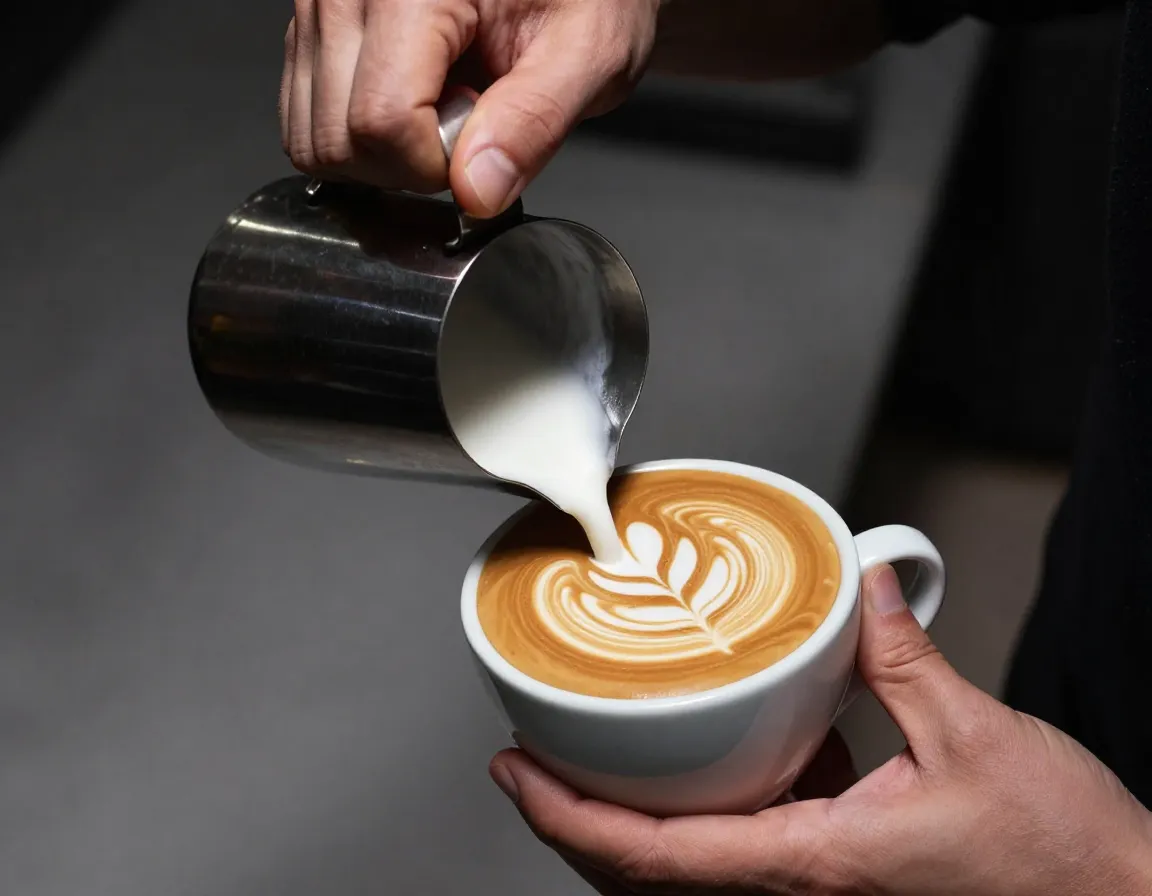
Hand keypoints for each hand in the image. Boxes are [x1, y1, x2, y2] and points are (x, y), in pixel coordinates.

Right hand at [279, 0, 659, 215]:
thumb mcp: (589, 52)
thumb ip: (535, 123)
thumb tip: (476, 192)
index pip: (381, 121)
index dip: (435, 166)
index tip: (484, 146)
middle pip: (337, 139)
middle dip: (405, 166)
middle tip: (469, 127)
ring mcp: (320, 5)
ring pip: (312, 138)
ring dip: (379, 155)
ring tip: (443, 109)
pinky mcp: (313, 28)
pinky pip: (307, 119)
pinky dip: (359, 137)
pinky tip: (416, 102)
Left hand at [488, 565, 1151, 894]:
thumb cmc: (1061, 860)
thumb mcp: (975, 737)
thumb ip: (902, 654)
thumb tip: (867, 579)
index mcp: (815, 862)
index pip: (653, 854)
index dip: (567, 817)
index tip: (514, 774)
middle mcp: (804, 886)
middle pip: (648, 873)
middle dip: (577, 823)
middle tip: (530, 762)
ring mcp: (820, 886)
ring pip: (689, 867)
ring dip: (631, 819)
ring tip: (596, 754)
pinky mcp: (844, 870)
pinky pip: (747, 844)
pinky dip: (704, 808)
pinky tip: (714, 757)